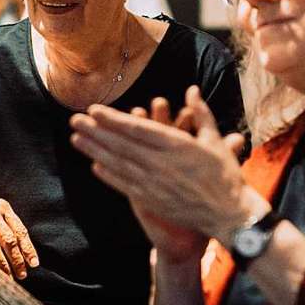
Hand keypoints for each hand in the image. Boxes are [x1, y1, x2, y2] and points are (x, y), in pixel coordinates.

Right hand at [0, 179, 39, 278]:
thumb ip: (6, 222)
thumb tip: (22, 248)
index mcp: (2, 207)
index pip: (20, 230)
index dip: (28, 248)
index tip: (33, 263)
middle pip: (9, 240)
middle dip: (17, 260)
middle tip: (22, 274)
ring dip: (3, 264)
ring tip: (9, 277)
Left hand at [71, 86, 262, 245]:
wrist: (230, 215)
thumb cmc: (224, 175)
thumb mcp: (215, 140)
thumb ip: (201, 114)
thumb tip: (191, 90)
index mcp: (177, 145)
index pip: (138, 129)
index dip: (113, 119)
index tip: (94, 110)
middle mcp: (162, 164)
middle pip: (122, 145)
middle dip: (96, 131)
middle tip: (74, 119)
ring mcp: (155, 184)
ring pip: (119, 164)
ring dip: (96, 151)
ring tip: (76, 139)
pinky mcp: (153, 200)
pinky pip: (125, 186)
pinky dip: (109, 176)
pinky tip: (94, 166)